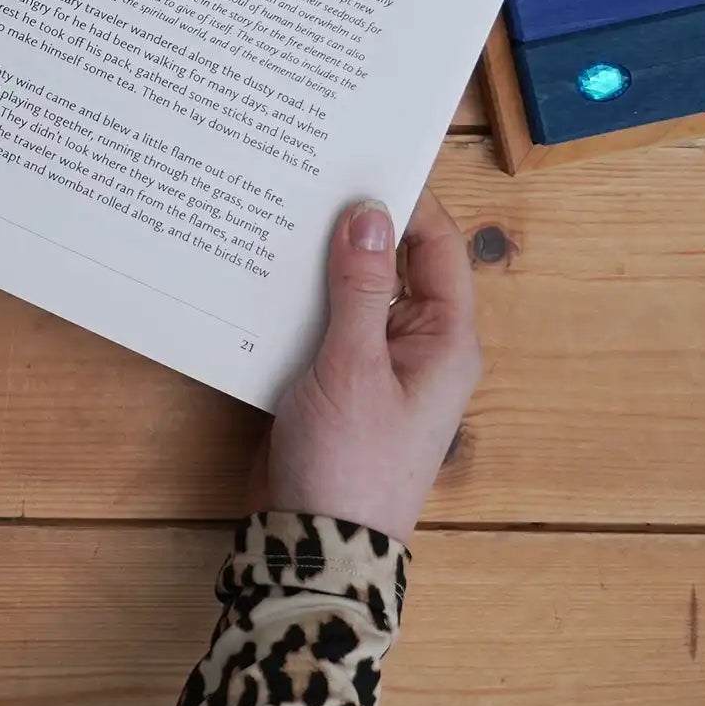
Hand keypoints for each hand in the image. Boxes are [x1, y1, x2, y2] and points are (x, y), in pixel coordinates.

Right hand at [253, 190, 480, 544]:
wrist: (316, 544)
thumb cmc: (351, 463)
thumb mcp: (353, 367)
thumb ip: (361, 287)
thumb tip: (367, 212)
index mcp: (444, 340)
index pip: (438, 247)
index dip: (406, 201)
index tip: (360, 161)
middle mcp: (417, 345)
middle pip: (394, 261)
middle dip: (353, 223)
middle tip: (309, 173)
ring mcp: (377, 362)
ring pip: (353, 287)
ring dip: (318, 258)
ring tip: (277, 208)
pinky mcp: (337, 378)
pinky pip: (324, 318)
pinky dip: (298, 293)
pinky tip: (259, 267)